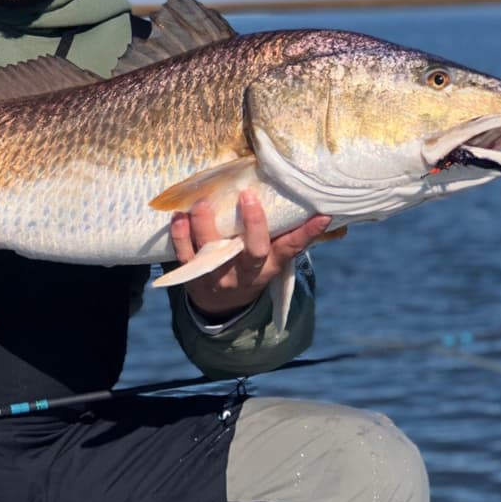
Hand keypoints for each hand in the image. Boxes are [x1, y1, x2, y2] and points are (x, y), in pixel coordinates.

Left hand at [169, 190, 330, 317]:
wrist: (220, 305)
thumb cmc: (249, 268)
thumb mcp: (270, 258)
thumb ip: (286, 236)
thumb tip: (315, 206)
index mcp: (268, 266)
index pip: (290, 249)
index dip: (306, 233)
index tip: (321, 215)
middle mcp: (245, 272)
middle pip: (253, 252)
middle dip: (253, 224)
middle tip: (247, 195)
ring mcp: (217, 275)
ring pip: (212, 251)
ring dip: (205, 224)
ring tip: (202, 202)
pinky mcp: (192, 274)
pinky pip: (184, 254)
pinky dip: (180, 234)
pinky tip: (179, 215)